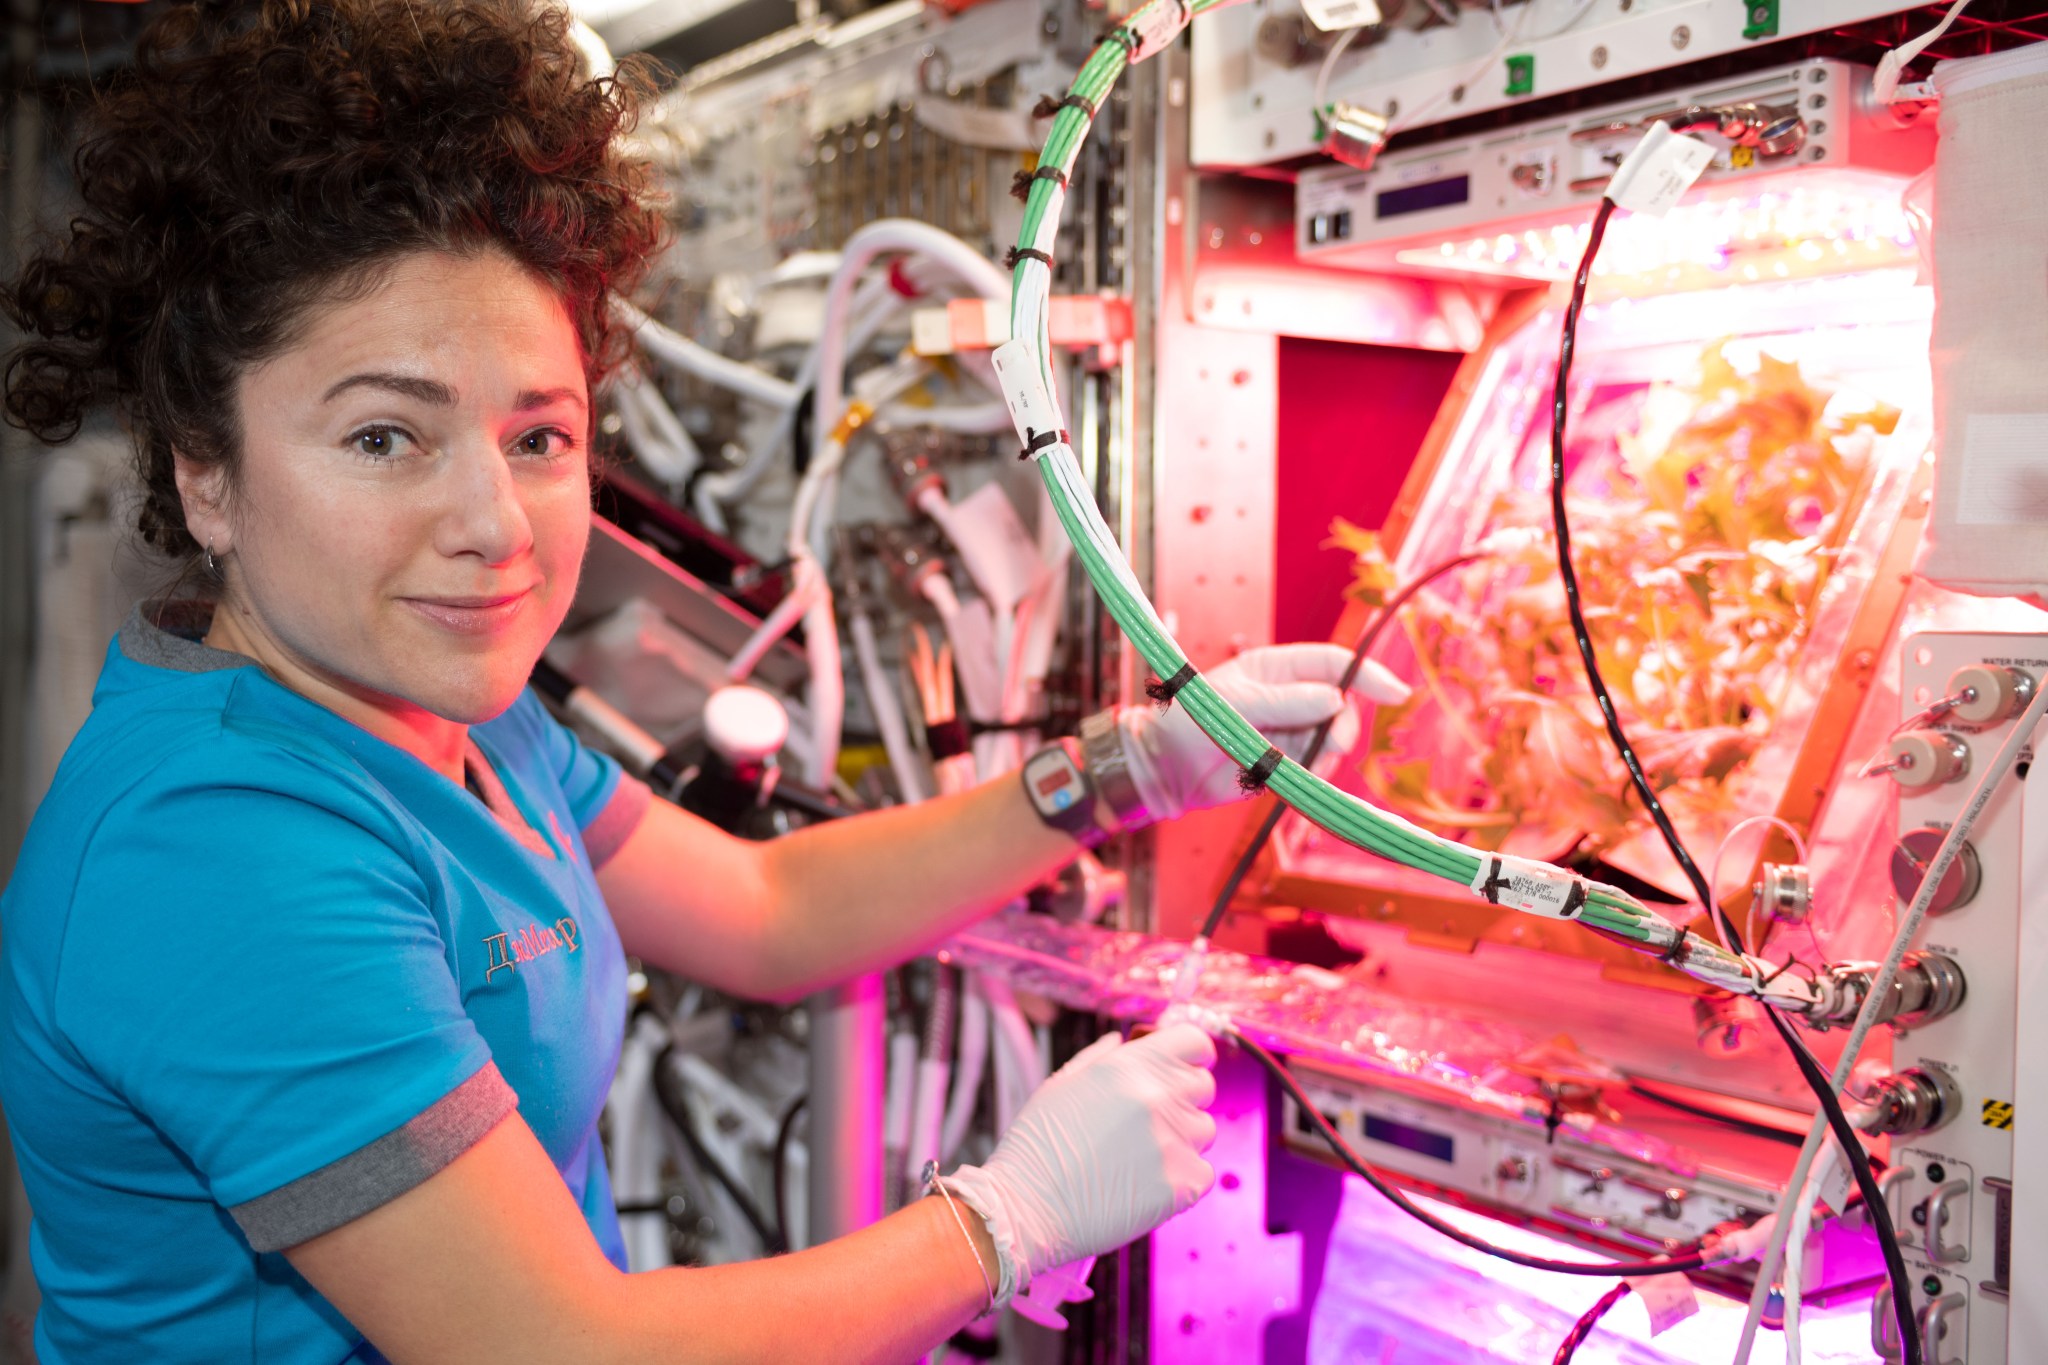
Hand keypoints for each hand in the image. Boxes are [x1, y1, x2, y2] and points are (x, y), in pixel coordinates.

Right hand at [943, 1025, 1218, 1307]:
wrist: (1026, 1209)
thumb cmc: (1037, 1147)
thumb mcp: (1061, 1085)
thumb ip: (1101, 1058)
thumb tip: (1123, 1042)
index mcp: (1129, 1066)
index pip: (1195, 1042)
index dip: (1190, 1056)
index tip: (1180, 1070)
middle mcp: (1157, 1097)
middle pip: (1203, 1086)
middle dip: (1183, 1099)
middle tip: (1147, 1124)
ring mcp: (1172, 1141)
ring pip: (1204, 1131)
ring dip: (1181, 1140)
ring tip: (1138, 1158)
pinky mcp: (1181, 1184)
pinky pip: (1202, 1172)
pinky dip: (1182, 1179)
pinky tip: (1145, 1184)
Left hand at [1118, 643, 1408, 821]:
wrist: (1165, 769)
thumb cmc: (1187, 722)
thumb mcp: (1233, 704)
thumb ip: (1284, 702)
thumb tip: (1334, 700)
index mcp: (1277, 669)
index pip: (1332, 663)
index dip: (1366, 674)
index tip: (1397, 693)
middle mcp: (1290, 698)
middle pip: (1342, 706)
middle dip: (1341, 726)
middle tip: (1329, 744)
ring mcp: (1290, 731)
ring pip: (1332, 741)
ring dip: (1322, 755)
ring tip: (1286, 762)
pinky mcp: (1287, 764)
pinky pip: (1317, 769)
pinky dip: (1311, 776)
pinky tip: (1286, 778)